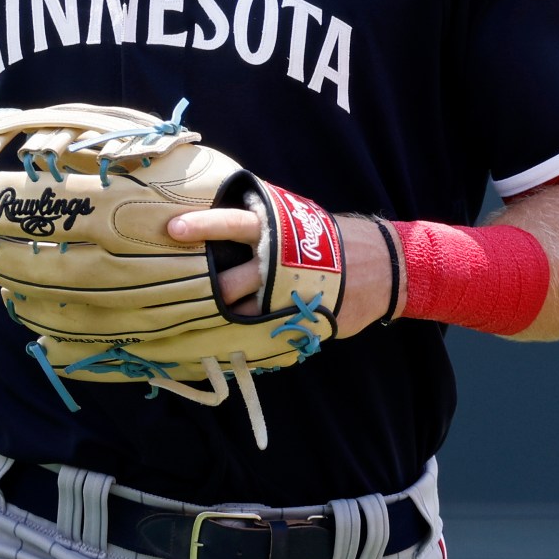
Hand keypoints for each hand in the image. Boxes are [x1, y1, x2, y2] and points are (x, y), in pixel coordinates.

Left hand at [164, 207, 393, 336]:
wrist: (386, 268)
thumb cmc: (341, 239)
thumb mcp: (305, 219)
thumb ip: (270, 223)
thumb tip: (231, 222)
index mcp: (278, 231)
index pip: (234, 224)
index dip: (202, 225)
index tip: (172, 228)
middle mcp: (276, 263)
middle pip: (228, 278)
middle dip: (203, 287)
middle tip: (175, 290)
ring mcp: (284, 296)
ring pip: (239, 310)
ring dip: (218, 315)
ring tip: (194, 319)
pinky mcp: (295, 320)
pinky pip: (259, 331)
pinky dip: (242, 334)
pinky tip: (224, 339)